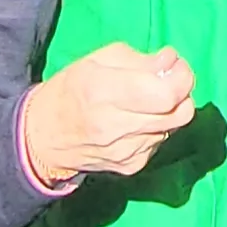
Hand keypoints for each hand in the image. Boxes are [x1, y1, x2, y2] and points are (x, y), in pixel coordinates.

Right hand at [19, 43, 197, 185]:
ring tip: (149, 99)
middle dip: (183, 92)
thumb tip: (171, 61)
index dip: (182, 77)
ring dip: (170, 110)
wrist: (43, 138)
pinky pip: (160, 142)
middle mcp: (117, 127)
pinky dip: (157, 127)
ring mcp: (126, 152)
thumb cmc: (70, 89)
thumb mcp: (97, 61)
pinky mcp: (131, 167)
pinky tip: (137, 121)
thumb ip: (139, 59)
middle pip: (179, 113)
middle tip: (170, 80)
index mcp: (104, 92)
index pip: (166, 94)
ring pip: (173, 127)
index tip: (176, 65)